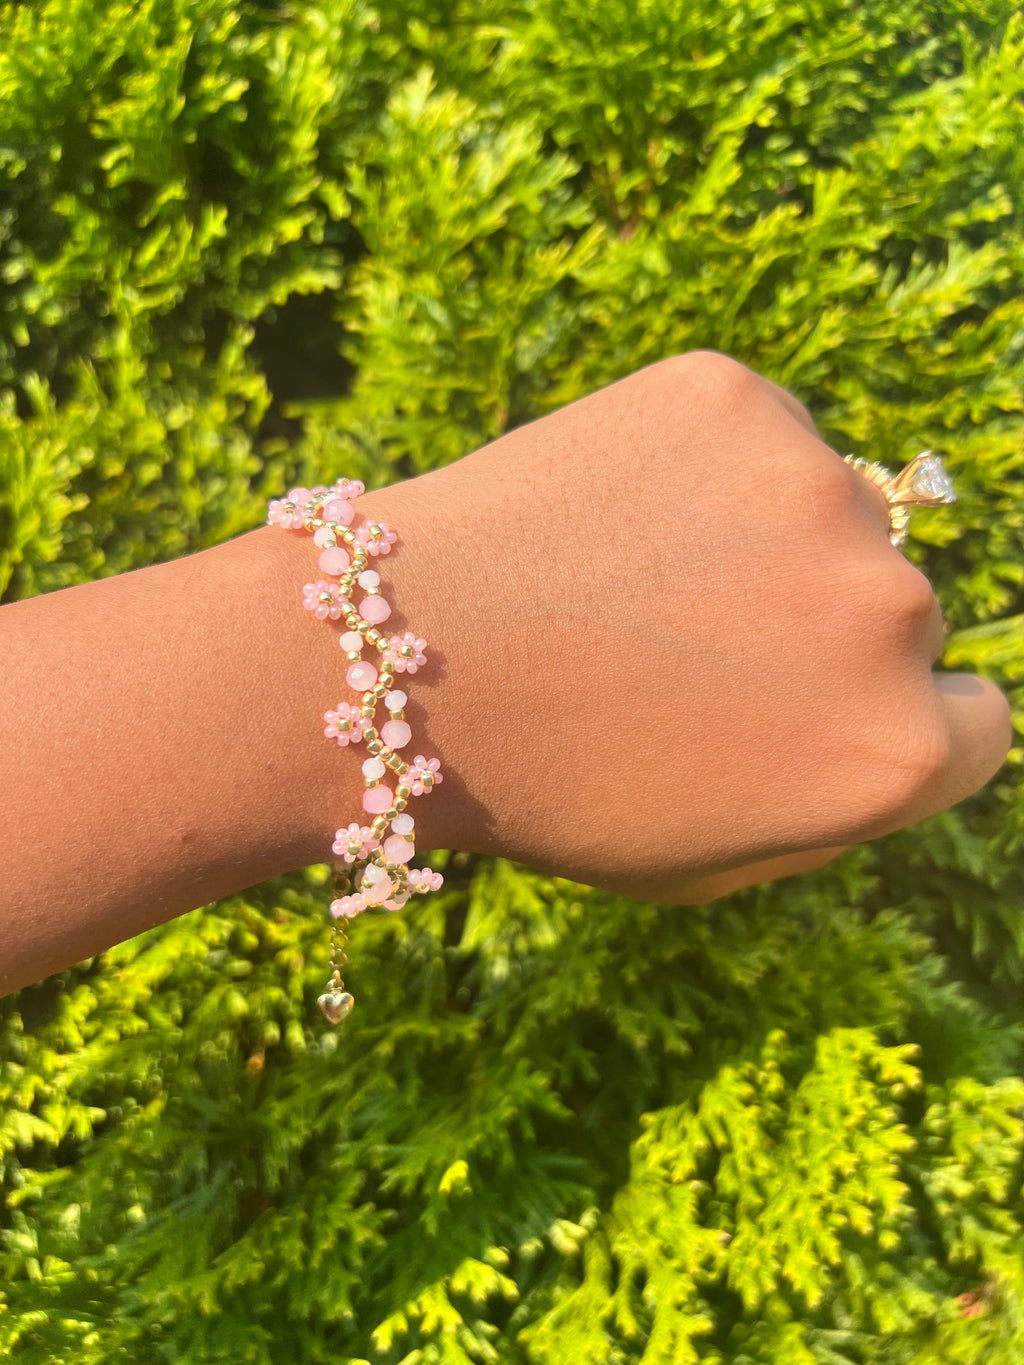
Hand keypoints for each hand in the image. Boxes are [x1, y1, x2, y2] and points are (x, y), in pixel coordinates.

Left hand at [360, 352, 1011, 902]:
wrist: (388, 668)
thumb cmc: (545, 787)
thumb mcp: (712, 859)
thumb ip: (836, 796)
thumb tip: (903, 717)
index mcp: (896, 751)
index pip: (975, 721)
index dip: (886, 713)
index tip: (810, 705)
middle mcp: (890, 614)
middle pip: (904, 613)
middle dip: (819, 631)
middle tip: (692, 645)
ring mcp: (815, 489)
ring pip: (833, 511)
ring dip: (767, 540)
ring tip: (636, 578)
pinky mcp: (733, 398)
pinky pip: (760, 433)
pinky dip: (706, 466)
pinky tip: (613, 514)